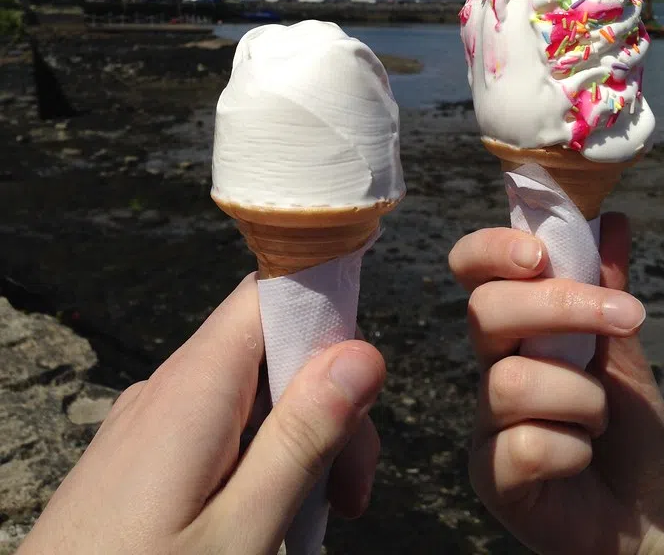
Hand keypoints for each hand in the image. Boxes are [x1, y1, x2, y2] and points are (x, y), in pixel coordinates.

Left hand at [19, 274, 384, 554]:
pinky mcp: (138, 456)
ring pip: (246, 395)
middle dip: (322, 406)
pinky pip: (214, 429)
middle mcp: (166, 388)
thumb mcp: (240, 532)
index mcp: (191, 387)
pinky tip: (263, 518)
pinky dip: (254, 461)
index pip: (269, 294)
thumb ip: (301, 438)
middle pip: (268, 352)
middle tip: (348, 495)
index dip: (325, 319)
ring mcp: (147, 422)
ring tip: (310, 519)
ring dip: (293, 442)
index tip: (364, 391)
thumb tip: (363, 352)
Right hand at [449, 216, 663, 554]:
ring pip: (512, 382)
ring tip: (600, 421)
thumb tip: (612, 218)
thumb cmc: (627, 424)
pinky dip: (574, 449)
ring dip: (582, 398)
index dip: (490, 250)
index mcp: (515, 325)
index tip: (536, 253)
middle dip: (562, 307)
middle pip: (485, 311)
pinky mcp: (491, 474)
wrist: (648, 508)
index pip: (472, 269)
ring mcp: (485, 421)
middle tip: (629, 316)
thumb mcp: (622, 345)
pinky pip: (525, 446)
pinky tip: (581, 458)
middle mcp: (489, 365)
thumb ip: (607, 286)